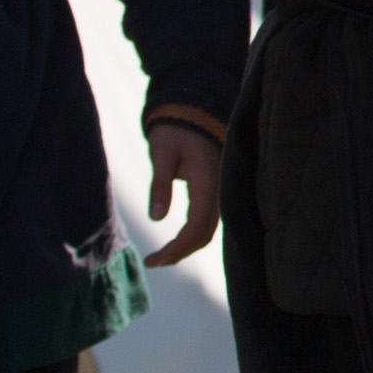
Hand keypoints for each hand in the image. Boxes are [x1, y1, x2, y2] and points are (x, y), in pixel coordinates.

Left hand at [141, 116, 224, 267]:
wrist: (193, 110)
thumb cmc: (174, 130)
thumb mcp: (162, 154)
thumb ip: (160, 185)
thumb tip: (157, 218)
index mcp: (207, 182)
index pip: (195, 229)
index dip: (175, 249)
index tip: (152, 260)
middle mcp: (219, 190)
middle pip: (204, 236)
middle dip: (180, 254)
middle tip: (154, 261)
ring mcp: (220, 190)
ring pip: (209, 230)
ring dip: (187, 246)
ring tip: (163, 255)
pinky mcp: (216, 189)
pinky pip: (209, 220)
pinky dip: (194, 235)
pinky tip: (178, 239)